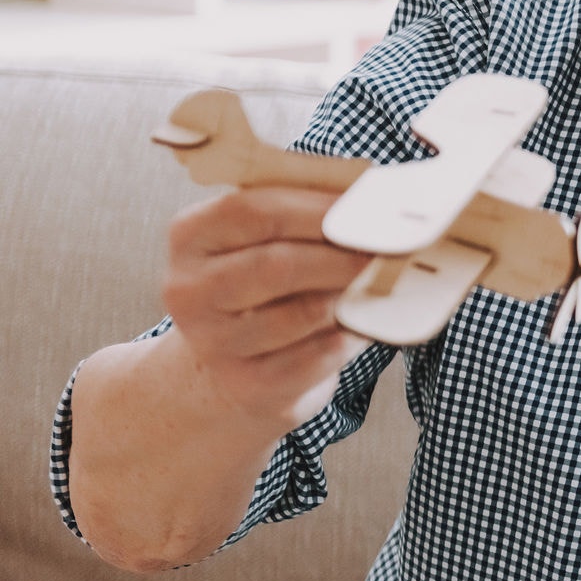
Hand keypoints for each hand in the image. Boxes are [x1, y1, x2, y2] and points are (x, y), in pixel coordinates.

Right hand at [161, 185, 373, 431]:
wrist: (228, 369)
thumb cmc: (262, 287)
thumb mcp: (266, 239)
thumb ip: (306, 211)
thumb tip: (374, 196)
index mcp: (191, 236)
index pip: (253, 210)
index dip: (318, 208)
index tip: (368, 206)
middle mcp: (189, 291)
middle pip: (277, 265)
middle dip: (343, 255)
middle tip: (391, 249)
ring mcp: (214, 343)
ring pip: (304, 312)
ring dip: (353, 296)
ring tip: (380, 282)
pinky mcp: (248, 385)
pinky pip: (319, 354)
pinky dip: (351, 336)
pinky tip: (364, 322)